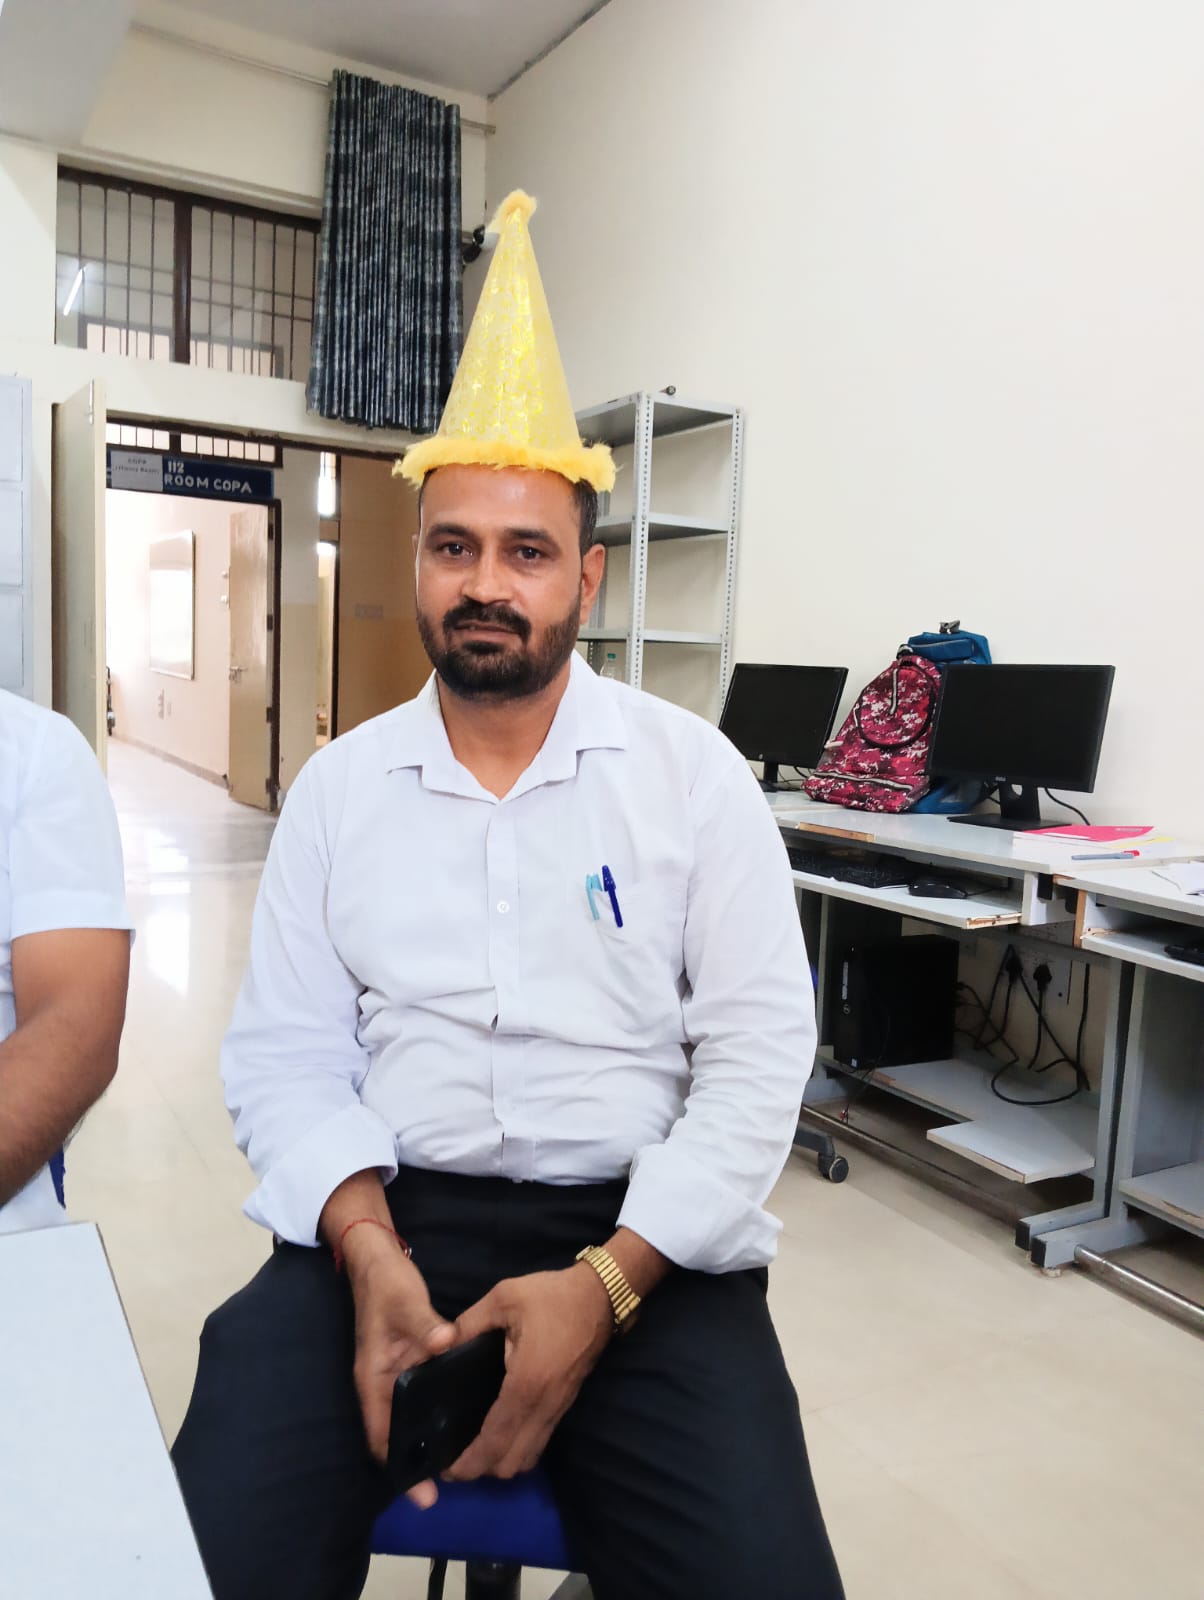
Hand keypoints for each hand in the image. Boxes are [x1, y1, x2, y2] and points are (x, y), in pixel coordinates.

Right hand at [343, 1226, 455, 1504]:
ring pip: (407, 1419)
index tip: (426, 1494)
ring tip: (459, 1459)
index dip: (401, 1467)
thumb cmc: (386, 1284)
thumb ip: (426, 1325)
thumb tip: (446, 1343)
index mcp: (373, 1379)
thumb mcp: (407, 1302)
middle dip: (416, 1462)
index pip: (382, 1437)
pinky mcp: (407, 1363)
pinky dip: (433, 1414)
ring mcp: (393, 1374)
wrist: (376, 1258)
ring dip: (425, 1441)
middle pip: (395, 1436)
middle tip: (451, 1483)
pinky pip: (418, 1399)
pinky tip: (460, 1418)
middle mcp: (380, 1384)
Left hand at [443, 1264, 613, 1482]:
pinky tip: (501, 1433)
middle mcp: (544, 1405)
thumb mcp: (504, 1297)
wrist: (600, 1296)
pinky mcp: (565, 1405)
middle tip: (454, 1456)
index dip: (469, 1462)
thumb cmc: (552, 1296)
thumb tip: (439, 1345)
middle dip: (481, 1468)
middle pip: (511, 1462)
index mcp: (525, 1383)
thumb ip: (469, 1323)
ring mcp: (558, 1409)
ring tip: (474, 1448)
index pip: (495, 1440)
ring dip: (501, 1462)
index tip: (445, 1469)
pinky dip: (518, 1449)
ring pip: (528, 1458)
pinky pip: (539, 1443)